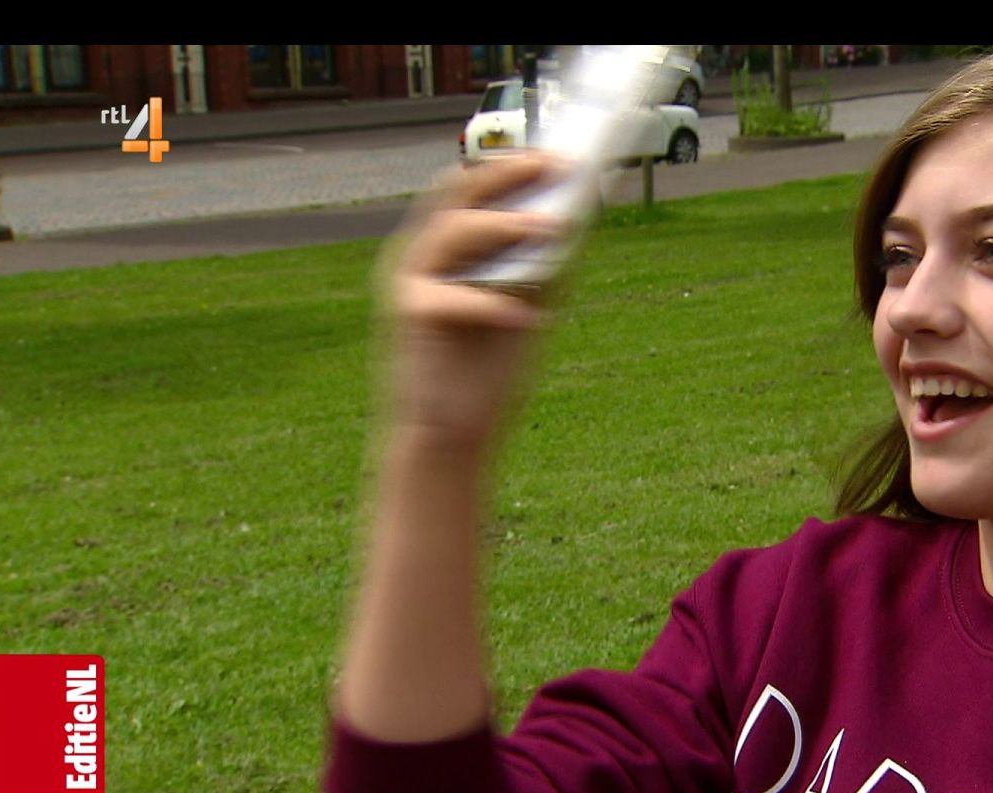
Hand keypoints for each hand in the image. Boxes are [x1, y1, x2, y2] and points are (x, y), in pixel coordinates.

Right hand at [381, 154, 566, 451]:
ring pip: (452, 231)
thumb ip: (548, 262)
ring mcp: (408, 283)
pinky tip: (524, 318)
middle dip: (507, 174)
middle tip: (554, 166)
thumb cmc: (490, 371)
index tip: (558, 154)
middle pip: (457, 193)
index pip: (474, 188)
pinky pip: (451, 298)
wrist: (454, 438)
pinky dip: (490, 304)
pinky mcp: (408, 316)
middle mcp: (423, 256)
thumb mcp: (531, 306)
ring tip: (551, 228)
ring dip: (503, 226)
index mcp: (450, 249)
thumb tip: (585, 212)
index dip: (512, 165)